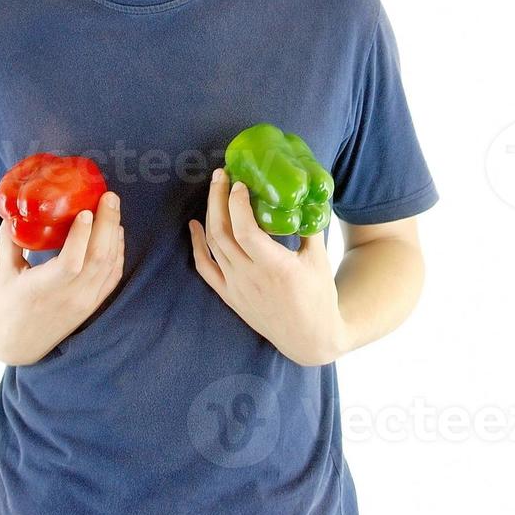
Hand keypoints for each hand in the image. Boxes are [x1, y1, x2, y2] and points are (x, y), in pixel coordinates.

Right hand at [0, 189, 124, 365]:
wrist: (17, 347)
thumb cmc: (5, 309)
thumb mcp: (3, 275)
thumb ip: (10, 242)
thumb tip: (13, 211)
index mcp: (42, 290)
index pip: (70, 263)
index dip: (81, 236)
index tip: (86, 211)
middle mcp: (69, 297)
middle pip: (98, 258)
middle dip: (108, 224)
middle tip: (109, 196)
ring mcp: (84, 303)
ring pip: (109, 265)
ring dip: (115, 234)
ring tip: (113, 207)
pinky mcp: (92, 306)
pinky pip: (113, 277)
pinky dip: (118, 253)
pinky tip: (116, 233)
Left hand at [189, 168, 348, 366]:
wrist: (309, 338)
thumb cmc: (319, 297)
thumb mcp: (321, 260)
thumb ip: (310, 227)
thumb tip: (306, 194)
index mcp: (276, 267)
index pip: (245, 230)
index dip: (237, 204)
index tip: (240, 183)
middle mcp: (250, 277)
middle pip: (222, 232)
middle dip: (218, 199)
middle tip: (221, 175)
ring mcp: (236, 287)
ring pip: (213, 245)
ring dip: (210, 214)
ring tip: (214, 190)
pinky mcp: (229, 296)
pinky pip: (205, 267)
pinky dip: (196, 244)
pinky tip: (194, 225)